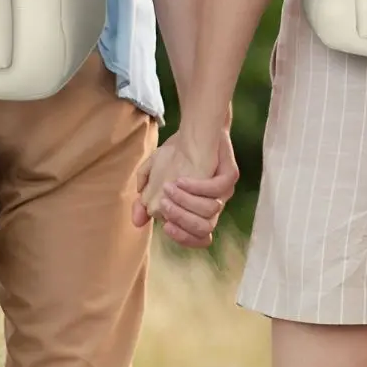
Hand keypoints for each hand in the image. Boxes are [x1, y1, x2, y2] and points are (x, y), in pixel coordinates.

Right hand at [132, 128, 237, 248]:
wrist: (196, 128)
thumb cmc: (176, 154)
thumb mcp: (154, 175)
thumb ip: (144, 199)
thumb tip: (137, 222)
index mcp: (198, 211)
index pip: (197, 238)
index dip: (182, 238)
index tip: (165, 226)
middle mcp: (213, 205)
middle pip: (204, 229)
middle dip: (181, 219)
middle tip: (164, 204)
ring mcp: (224, 192)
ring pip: (210, 211)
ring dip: (186, 202)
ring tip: (169, 188)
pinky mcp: (230, 175)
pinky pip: (217, 189)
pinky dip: (197, 187)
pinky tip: (181, 179)